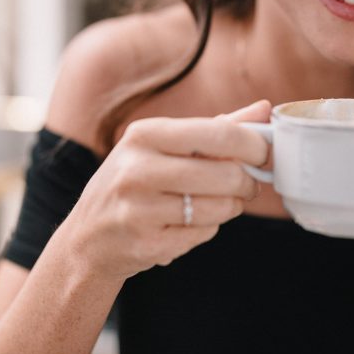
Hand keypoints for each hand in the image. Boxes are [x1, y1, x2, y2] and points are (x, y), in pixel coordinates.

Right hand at [64, 100, 270, 281]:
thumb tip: (265, 109)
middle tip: (248, 185)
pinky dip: (208, 228)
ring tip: (218, 203)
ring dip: (230, 207)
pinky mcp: (148, 244)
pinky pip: (204, 233)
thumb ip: (216, 127)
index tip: (265, 154)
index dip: (254, 146)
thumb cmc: (136, 181)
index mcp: (145, 134)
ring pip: (220, 208)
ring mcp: (140, 210)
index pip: (220, 134)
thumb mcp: (164, 145)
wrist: (89, 237)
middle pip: (226, 174)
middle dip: (247, 182)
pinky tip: (188, 223)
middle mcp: (138, 169)